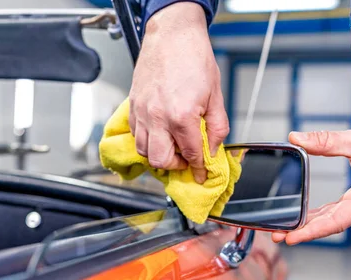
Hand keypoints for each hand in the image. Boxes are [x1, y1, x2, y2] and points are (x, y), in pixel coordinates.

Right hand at [129, 2, 228, 183]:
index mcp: (181, 116)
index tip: (201, 174)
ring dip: (159, 155)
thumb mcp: (216, 95)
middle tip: (187, 158)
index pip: (191, 154)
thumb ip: (217, 127)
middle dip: (176, 165)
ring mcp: (142, 112)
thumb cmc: (194, 58)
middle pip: (160, 161)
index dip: (199, 168)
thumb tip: (213, 148)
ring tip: (172, 146)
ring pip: (143, 151)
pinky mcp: (133, 106)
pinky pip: (135, 135)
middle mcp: (157, 117)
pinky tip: (159, 133)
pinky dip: (147, 140)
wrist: (172, 34)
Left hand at [273, 118, 350, 244]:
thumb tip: (296, 138)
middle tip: (276, 235)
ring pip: (334, 219)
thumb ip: (326, 141)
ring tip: (284, 229)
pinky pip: (338, 211)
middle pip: (331, 224)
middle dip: (303, 231)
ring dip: (309, 225)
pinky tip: (303, 217)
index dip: (312, 231)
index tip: (292, 237)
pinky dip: (320, 215)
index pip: (336, 221)